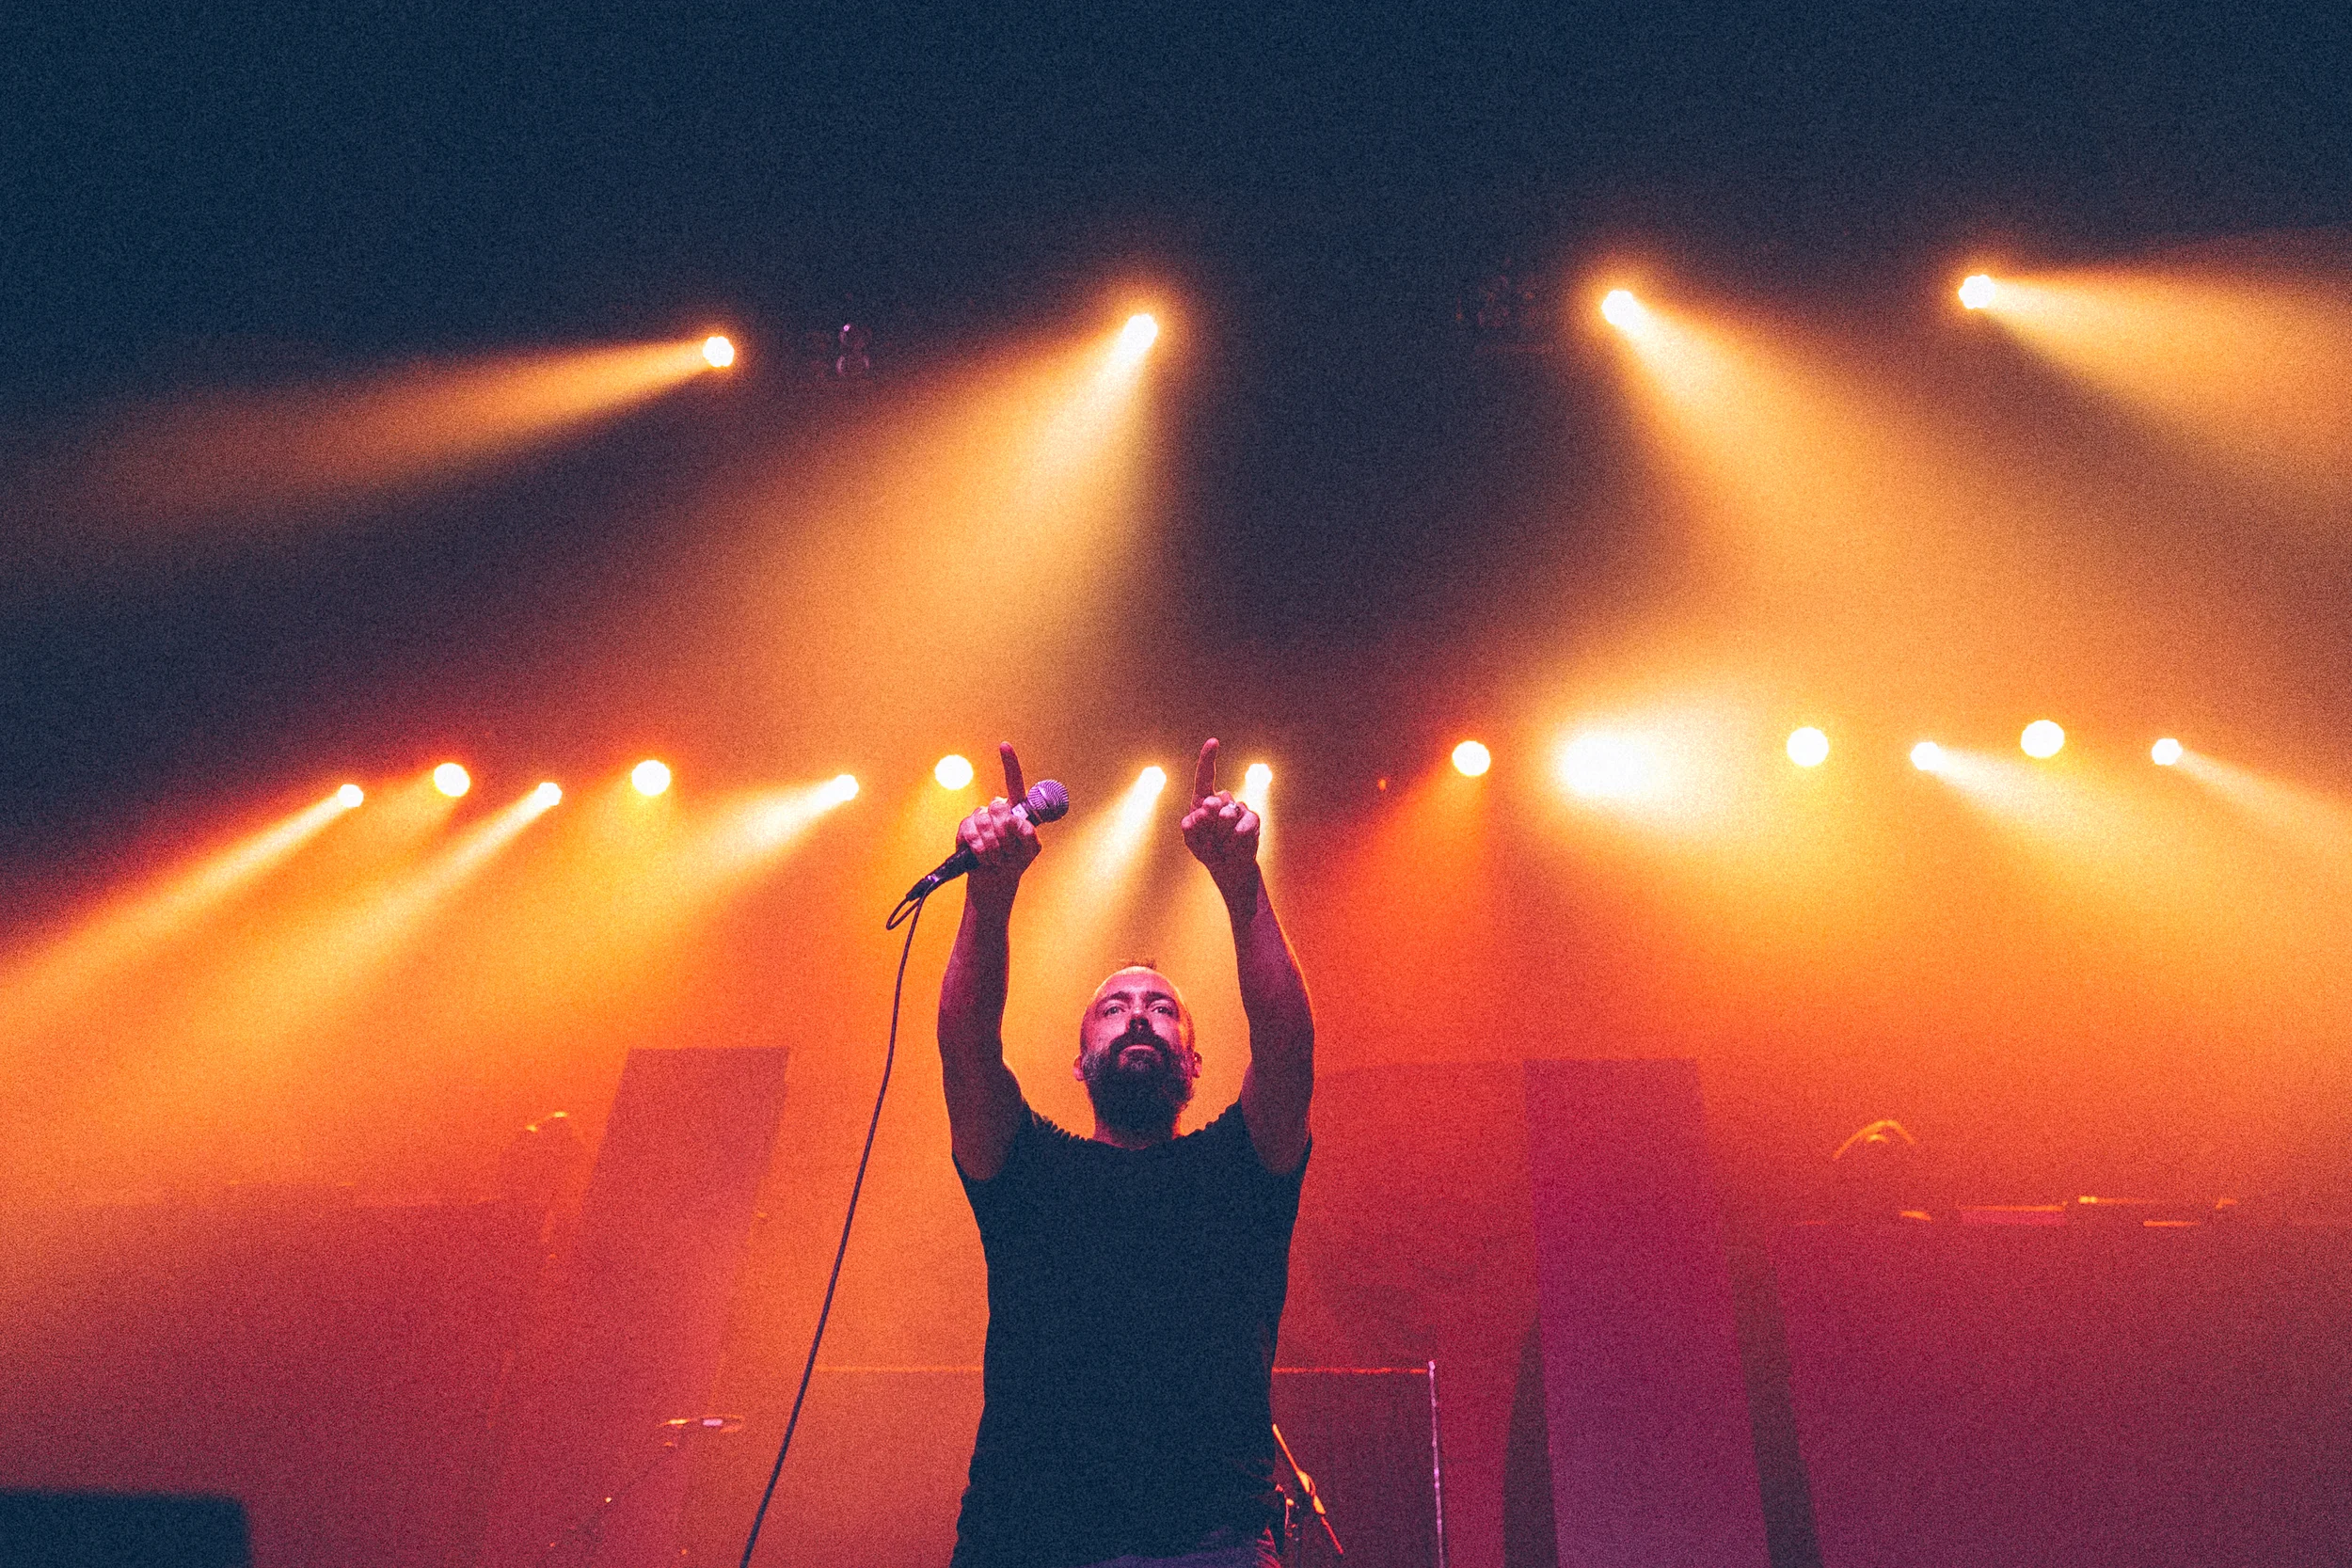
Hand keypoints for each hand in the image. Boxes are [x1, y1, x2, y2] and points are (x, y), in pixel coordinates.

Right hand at [955, 743, 1043, 906]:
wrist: (995, 880)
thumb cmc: (1016, 861)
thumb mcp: (1031, 849)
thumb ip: (1029, 834)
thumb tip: (1016, 822)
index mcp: (1015, 809)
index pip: (1014, 782)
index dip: (1010, 763)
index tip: (1004, 745)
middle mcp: (996, 809)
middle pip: (1000, 807)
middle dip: (1007, 835)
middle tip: (1009, 851)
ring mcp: (979, 818)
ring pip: (985, 822)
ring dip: (995, 846)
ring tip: (998, 858)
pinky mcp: (965, 829)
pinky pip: (971, 833)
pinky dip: (981, 850)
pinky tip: (985, 859)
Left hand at [1180, 738, 1260, 897]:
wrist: (1229, 867)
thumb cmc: (1208, 850)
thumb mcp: (1192, 841)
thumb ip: (1191, 826)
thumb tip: (1202, 809)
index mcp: (1203, 799)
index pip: (1205, 776)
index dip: (1208, 758)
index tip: (1213, 742)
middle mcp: (1223, 799)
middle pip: (1213, 802)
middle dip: (1208, 824)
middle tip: (1209, 839)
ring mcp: (1239, 808)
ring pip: (1227, 815)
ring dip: (1221, 836)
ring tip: (1221, 845)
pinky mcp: (1253, 819)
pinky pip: (1243, 827)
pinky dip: (1234, 841)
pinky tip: (1233, 847)